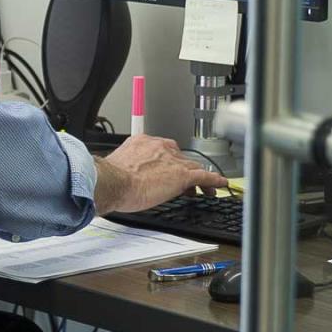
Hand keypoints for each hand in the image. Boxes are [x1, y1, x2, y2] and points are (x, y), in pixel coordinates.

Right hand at [93, 133, 228, 214]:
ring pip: (192, 166)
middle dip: (184, 170)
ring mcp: (172, 161)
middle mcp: (160, 147)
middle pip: (180, 158)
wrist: (113, 182)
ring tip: (205, 188)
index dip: (169, 163)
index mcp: (143, 143)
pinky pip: (204, 176)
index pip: (163, 151)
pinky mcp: (182, 175)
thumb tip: (123, 178)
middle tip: (186, 184)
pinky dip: (214, 181)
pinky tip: (219, 185)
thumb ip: (126, 169)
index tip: (167, 171)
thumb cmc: (111, 179)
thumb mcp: (118, 168)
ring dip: (200, 178)